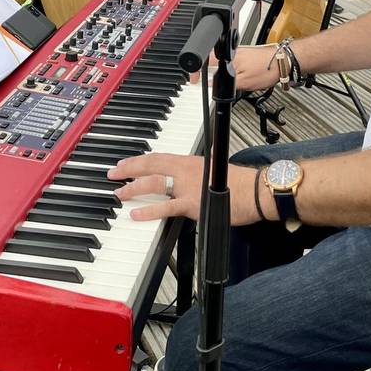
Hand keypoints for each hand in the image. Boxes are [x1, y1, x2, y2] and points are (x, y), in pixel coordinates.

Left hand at [108, 153, 266, 224]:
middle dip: (129, 168)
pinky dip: (149, 210)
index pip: (159, 157)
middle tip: (113, 174)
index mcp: (191, 161)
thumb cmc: (241, 183)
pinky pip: (166, 206)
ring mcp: (188, 186)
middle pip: (151, 165)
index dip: (140, 160)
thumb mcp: (216, 169)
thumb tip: (193, 174)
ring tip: (120, 193)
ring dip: (133, 187)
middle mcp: (186, 170)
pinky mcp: (193, 204)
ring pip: (154, 183)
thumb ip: (201, 171)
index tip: (125, 163)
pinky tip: (136, 214)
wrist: (256, 191)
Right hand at [189, 45, 281, 90]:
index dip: (196, 72)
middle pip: (213, 62)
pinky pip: (234, 63)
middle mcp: (233, 52)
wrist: (285, 61)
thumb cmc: (269, 69)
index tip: (194, 80)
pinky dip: (233, 70)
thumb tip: (213, 85)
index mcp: (229, 57)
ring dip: (222, 72)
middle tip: (210, 84)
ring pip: (224, 63)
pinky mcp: (247, 54)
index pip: (205, 62)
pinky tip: (241, 77)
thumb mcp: (244, 83)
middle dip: (209, 74)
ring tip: (231, 82)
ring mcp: (241, 52)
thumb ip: (227, 85)